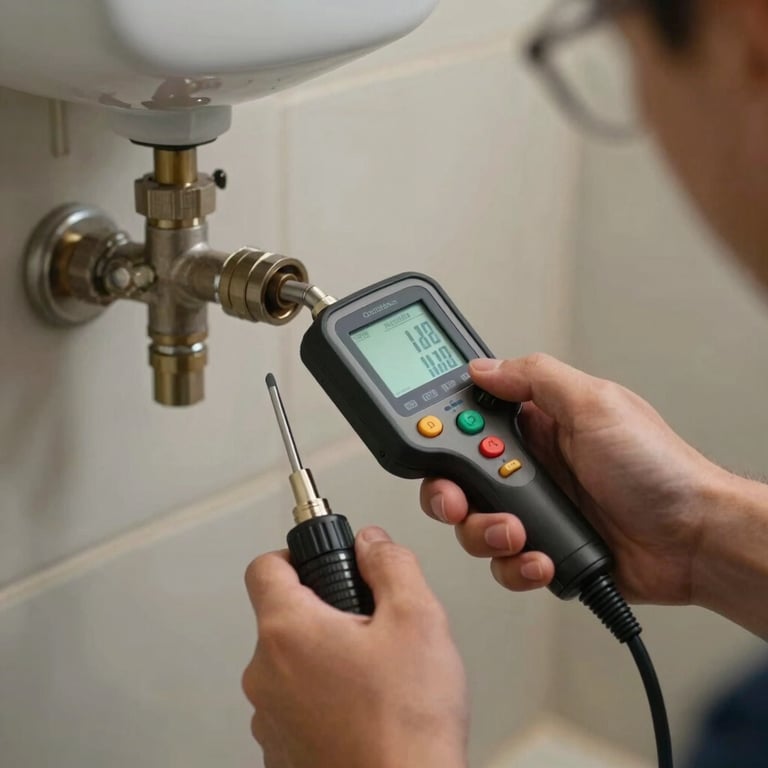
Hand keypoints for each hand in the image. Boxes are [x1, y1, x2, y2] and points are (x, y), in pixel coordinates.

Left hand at [242, 527, 467, 767]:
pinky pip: (296, 705)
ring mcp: (269, 719)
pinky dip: (323, 699)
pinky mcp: (281, 752)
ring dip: (326, 659)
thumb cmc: (406, 728)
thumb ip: (391, 565)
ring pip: (292, 664)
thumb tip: (372, 543)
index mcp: (288, 631)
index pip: (265, 566)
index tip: (320, 561)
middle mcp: (266, 675)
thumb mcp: (418, 619)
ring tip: (375, 676)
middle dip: (325, 613)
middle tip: (370, 627)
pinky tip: (365, 710)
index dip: (295, 554)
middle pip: (284, 617)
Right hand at [420, 354, 729, 605]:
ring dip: (485, 533)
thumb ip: (535, 377)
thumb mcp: (596, 405)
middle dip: (452, 495)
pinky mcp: (544, 550)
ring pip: (473, 525)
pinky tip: (542, 559)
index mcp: (537, 425)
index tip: (440, 450)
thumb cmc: (659, 469)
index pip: (468, 422)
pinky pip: (504, 563)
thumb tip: (482, 366)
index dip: (445, 436)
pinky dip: (515, 567)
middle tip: (463, 501)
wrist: (695, 541)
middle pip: (457, 479)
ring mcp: (535, 511)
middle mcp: (530, 466)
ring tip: (519, 532)